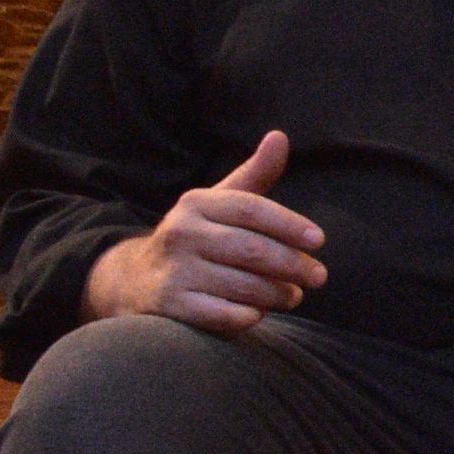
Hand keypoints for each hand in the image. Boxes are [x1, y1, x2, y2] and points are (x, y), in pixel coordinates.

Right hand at [84, 130, 326, 333]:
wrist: (133, 280)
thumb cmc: (195, 238)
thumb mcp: (218, 203)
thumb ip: (253, 175)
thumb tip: (280, 136)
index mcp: (196, 203)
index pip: (251, 209)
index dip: (290, 224)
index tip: (319, 240)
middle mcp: (181, 233)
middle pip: (251, 250)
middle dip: (293, 265)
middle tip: (318, 276)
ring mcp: (173, 270)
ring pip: (242, 286)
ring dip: (277, 294)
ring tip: (293, 295)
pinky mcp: (169, 306)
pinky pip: (222, 315)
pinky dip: (248, 316)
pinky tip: (259, 313)